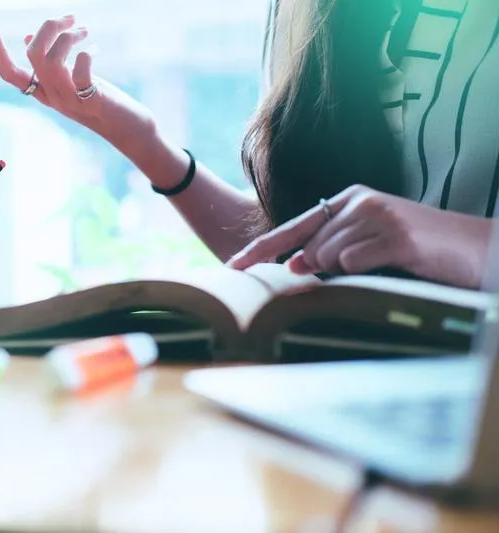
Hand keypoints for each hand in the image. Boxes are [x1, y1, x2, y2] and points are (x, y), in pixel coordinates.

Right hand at [0, 15, 156, 151]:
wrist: (128, 129)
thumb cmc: (99, 101)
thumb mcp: (68, 81)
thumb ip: (48, 64)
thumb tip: (26, 39)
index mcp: (43, 91)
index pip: (9, 74)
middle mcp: (52, 97)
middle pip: (33, 55)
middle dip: (48, 27)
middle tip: (70, 18)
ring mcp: (71, 100)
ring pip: (52, 61)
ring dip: (68, 37)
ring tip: (84, 31)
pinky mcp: (92, 100)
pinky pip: (81, 72)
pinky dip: (86, 54)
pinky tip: (94, 49)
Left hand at [227, 185, 492, 288]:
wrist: (473, 248)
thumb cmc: (416, 250)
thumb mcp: (368, 245)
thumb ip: (330, 251)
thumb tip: (293, 265)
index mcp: (348, 200)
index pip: (293, 227)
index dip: (261, 248)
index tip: (232, 268)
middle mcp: (359, 201)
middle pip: (309, 246)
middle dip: (316, 267)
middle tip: (349, 267)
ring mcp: (379, 215)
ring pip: (329, 256)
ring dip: (345, 271)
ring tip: (382, 262)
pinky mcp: (397, 235)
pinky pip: (356, 262)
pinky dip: (365, 271)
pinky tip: (391, 263)